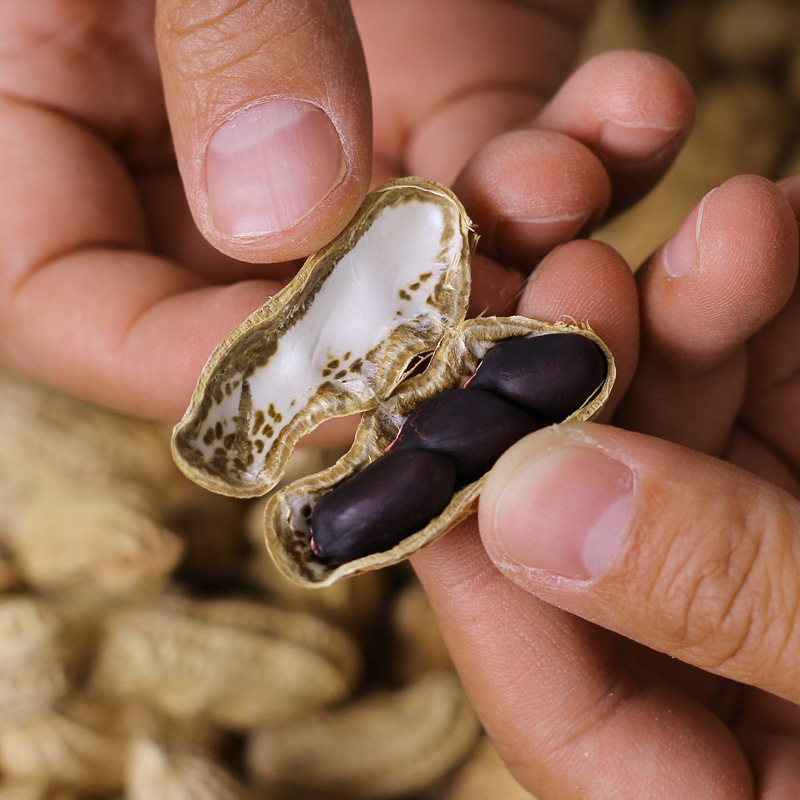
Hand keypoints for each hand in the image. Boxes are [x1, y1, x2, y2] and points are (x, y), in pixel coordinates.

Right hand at [0, 1, 691, 424]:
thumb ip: (216, 32)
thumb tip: (282, 213)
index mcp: (46, 120)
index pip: (83, 313)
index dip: (202, 361)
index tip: (328, 359)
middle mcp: (192, 158)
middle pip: (272, 317)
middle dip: (387, 329)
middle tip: (485, 315)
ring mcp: (333, 138)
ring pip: (416, 263)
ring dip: (511, 248)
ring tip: (568, 182)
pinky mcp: (449, 92)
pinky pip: (508, 168)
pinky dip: (580, 158)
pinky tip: (634, 110)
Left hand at [413, 175, 799, 796]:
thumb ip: (726, 598)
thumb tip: (532, 505)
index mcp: (702, 775)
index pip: (552, 690)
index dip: (485, 566)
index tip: (441, 431)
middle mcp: (701, 650)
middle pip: (587, 529)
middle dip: (583, 393)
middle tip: (576, 277)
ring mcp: (740, 538)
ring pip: (668, 427)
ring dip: (683, 315)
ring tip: (735, 224)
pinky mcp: (792, 456)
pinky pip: (754, 374)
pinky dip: (757, 300)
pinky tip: (765, 224)